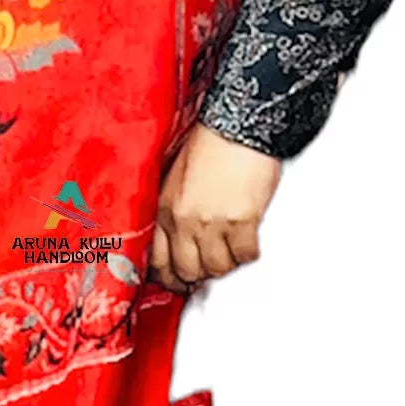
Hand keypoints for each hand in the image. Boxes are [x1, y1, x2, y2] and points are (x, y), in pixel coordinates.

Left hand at [150, 121, 279, 293]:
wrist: (236, 126)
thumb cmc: (208, 145)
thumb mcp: (173, 178)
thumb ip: (170, 210)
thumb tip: (175, 238)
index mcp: (164, 209)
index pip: (157, 261)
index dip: (168, 277)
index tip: (176, 279)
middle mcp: (184, 220)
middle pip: (187, 271)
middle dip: (199, 274)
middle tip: (208, 267)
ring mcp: (212, 223)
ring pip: (217, 268)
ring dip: (226, 263)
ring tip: (229, 249)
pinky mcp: (242, 221)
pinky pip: (245, 255)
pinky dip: (248, 252)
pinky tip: (247, 240)